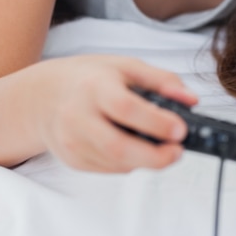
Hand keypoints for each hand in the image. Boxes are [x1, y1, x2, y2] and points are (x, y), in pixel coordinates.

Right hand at [36, 55, 197, 172]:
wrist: (44, 95)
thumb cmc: (89, 77)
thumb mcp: (125, 66)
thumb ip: (161, 80)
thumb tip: (191, 100)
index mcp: (95, 86)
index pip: (126, 108)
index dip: (156, 122)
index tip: (180, 129)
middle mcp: (79, 115)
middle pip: (119, 147)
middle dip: (155, 157)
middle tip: (177, 152)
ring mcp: (72, 141)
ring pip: (116, 163)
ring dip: (145, 161)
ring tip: (161, 148)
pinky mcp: (72, 160)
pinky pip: (108, 169)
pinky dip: (129, 163)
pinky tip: (134, 147)